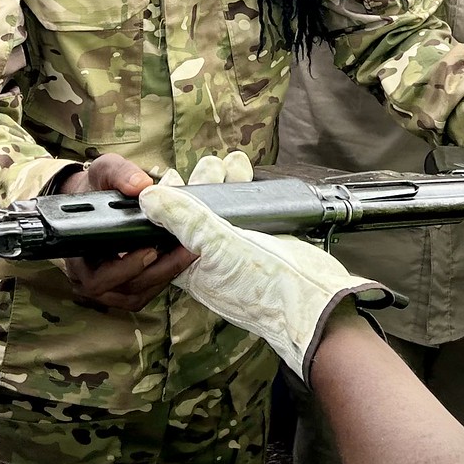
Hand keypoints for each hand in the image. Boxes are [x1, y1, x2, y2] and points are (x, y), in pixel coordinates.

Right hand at [57, 153, 196, 311]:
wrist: (92, 199)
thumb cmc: (94, 188)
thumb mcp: (104, 170)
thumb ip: (120, 174)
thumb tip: (141, 185)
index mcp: (76, 254)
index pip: (98, 277)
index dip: (126, 269)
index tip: (151, 250)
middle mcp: (86, 277)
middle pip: (123, 289)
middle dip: (157, 272)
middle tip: (183, 251)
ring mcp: (103, 287)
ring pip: (135, 296)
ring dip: (163, 278)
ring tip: (185, 255)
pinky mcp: (119, 289)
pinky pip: (141, 295)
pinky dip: (160, 281)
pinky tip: (176, 261)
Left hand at [138, 170, 394, 380]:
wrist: (316, 301)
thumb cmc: (265, 285)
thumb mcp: (219, 248)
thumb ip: (186, 221)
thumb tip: (147, 199)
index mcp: (192, 267)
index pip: (168, 230)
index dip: (166, 202)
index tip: (170, 175)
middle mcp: (212, 259)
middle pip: (197, 214)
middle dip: (202, 184)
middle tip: (211, 165)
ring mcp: (238, 251)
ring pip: (224, 209)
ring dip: (225, 182)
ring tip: (232, 161)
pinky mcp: (263, 242)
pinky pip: (248, 211)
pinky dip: (246, 190)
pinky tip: (247, 172)